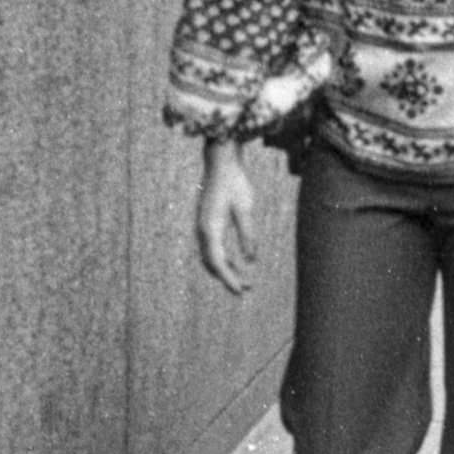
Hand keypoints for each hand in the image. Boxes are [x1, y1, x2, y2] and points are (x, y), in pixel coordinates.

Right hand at [196, 141, 256, 292]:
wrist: (221, 162)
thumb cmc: (235, 182)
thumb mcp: (245, 209)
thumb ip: (248, 235)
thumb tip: (250, 261)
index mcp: (210, 228)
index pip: (217, 262)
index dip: (228, 279)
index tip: (240, 291)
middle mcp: (203, 229)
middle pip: (211, 262)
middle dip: (227, 278)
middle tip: (246, 289)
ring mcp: (203, 225)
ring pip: (211, 256)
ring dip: (225, 269)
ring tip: (244, 279)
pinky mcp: (207, 221)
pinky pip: (212, 247)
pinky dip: (223, 258)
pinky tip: (238, 262)